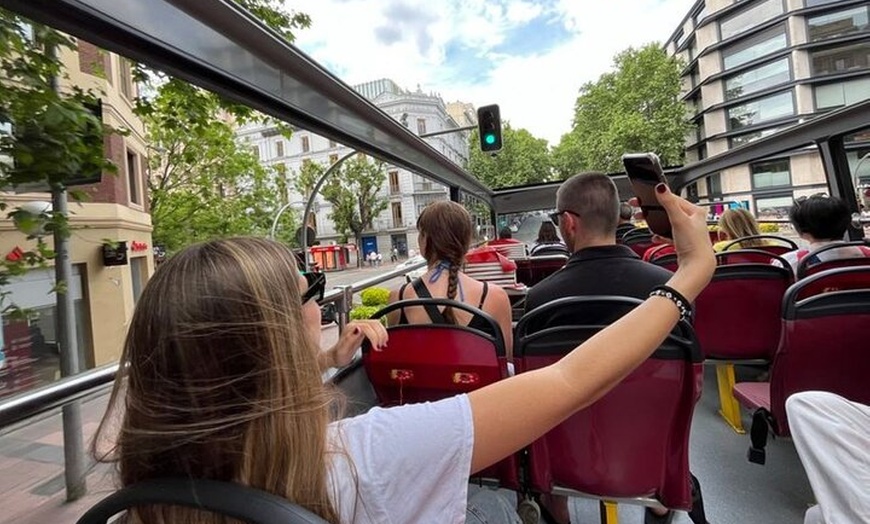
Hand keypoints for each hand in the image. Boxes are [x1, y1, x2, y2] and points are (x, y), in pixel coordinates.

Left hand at [326, 319, 387, 367]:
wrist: (335, 357)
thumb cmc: (339, 355)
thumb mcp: (343, 349)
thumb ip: (351, 338)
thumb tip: (359, 329)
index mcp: (351, 327)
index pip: (367, 327)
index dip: (374, 336)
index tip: (376, 346)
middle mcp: (356, 324)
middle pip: (374, 323)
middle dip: (380, 335)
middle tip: (380, 346)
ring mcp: (360, 326)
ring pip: (377, 324)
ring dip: (382, 334)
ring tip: (382, 344)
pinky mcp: (364, 330)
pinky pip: (376, 328)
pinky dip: (381, 334)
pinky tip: (381, 341)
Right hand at [632, 184, 713, 299]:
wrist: (697, 266)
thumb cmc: (693, 245)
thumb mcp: (678, 219)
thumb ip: (668, 202)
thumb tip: (661, 187)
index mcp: (695, 211)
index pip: (674, 198)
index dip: (657, 197)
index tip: (644, 197)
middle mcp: (694, 220)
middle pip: (669, 210)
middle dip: (654, 210)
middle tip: (640, 210)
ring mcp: (688, 231)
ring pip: (668, 222)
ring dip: (656, 222)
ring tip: (645, 222)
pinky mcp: (683, 241)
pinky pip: (669, 234)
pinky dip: (661, 234)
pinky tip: (655, 237)